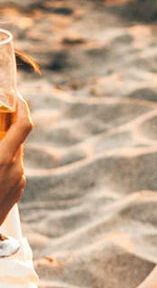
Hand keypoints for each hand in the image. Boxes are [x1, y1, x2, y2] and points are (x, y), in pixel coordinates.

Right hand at [0, 97, 32, 218]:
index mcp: (3, 159)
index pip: (24, 126)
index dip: (22, 107)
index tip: (15, 96)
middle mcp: (16, 169)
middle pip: (16, 139)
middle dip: (5, 126)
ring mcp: (19, 181)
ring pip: (12, 154)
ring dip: (0, 145)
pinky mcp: (18, 191)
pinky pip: (11, 169)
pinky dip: (0, 161)